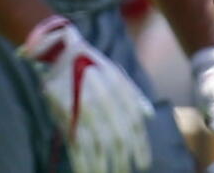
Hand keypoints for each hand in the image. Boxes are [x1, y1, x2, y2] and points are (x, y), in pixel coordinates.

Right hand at [18, 15, 153, 172]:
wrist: (64, 53)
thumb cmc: (94, 66)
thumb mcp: (119, 75)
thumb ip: (134, 96)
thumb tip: (149, 115)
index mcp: (120, 92)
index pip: (134, 124)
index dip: (140, 145)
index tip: (144, 163)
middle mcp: (105, 102)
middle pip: (117, 137)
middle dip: (123, 159)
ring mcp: (84, 109)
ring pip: (97, 144)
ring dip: (103, 165)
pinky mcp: (66, 115)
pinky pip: (76, 142)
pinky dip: (82, 160)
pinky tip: (86, 171)